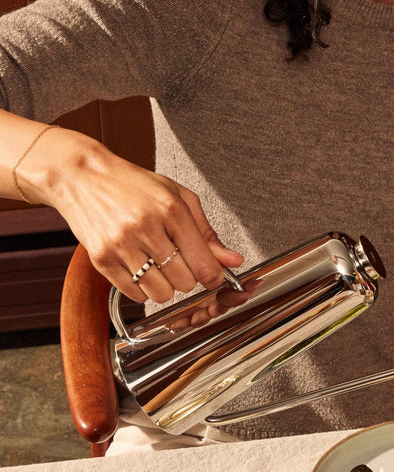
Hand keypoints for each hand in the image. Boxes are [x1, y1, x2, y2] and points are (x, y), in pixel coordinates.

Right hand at [19, 126, 243, 300]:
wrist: (82, 177)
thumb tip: (233, 260)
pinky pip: (135, 294)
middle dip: (186, 277)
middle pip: (185, 282)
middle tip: (177, 262)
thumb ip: (207, 232)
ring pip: (161, 293)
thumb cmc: (133, 185)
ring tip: (157, 266)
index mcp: (170, 209)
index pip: (204, 263)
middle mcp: (146, 227)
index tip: (210, 275)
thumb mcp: (178, 197)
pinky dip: (143, 289)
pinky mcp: (102, 259)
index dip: (213, 276)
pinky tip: (140, 268)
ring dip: (165, 286)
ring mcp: (121, 245)